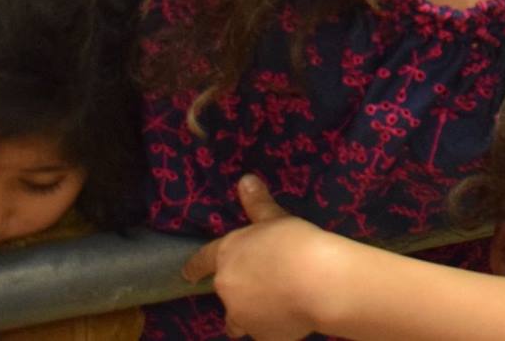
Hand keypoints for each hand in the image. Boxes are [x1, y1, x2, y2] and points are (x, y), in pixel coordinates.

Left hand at [183, 176, 346, 340]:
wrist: (318, 281)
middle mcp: (227, 288)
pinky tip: (290, 319)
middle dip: (239, 289)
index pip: (202, 261)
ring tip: (271, 308)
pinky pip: (262, 333)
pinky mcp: (261, 335)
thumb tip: (245, 180)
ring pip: (237, 320)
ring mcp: (241, 315)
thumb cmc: (296, 243)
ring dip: (247, 315)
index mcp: (227, 255)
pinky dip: (271, 327)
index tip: (187, 275)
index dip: (195, 267)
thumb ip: (258, 204)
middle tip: (265, 283)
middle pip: (225, 291)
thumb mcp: (276, 219)